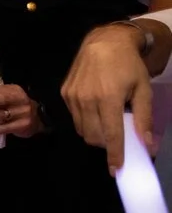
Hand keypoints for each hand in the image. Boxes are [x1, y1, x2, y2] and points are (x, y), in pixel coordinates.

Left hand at [0, 83, 43, 138]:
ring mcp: (24, 114)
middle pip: (2, 102)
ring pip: (1, 116)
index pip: (1, 92)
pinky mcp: (23, 126)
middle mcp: (22, 101)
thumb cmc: (16, 105)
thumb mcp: (9, 96)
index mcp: (16, 91)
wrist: (37, 118)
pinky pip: (4, 128)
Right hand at [63, 22, 155, 170]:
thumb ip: (144, 118)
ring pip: (82, 129)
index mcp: (109, 98)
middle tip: (117, 138)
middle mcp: (87, 98)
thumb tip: (147, 145)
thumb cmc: (128, 65)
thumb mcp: (143, 89)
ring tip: (106, 122)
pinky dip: (86, 121)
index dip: (115, 155)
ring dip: (95, 134)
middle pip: (93, 137)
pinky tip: (95, 110)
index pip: (111, 134)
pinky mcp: (65, 92)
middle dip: (106, 144)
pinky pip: (75, 117)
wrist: (103, 42)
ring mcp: (72, 96)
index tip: (116, 170)